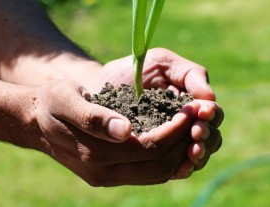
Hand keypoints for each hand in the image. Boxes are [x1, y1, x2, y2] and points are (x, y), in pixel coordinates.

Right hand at [20, 79, 205, 185]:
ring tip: (189, 128)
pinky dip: (165, 158)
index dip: (174, 131)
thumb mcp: (67, 101)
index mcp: (95, 153)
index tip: (189, 110)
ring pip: (156, 173)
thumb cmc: (52, 104)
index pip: (149, 149)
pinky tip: (172, 139)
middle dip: (182, 142)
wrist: (36, 121)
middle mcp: (104, 172)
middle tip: (196, 118)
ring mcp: (107, 176)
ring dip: (178, 152)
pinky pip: (147, 172)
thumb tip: (125, 131)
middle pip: (159, 166)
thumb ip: (94, 117)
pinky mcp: (109, 173)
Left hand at [88, 48, 223, 178]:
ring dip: (198, 155)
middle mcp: (183, 126)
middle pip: (209, 139)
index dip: (212, 115)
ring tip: (192, 150)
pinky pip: (171, 169)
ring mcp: (168, 144)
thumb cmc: (131, 72)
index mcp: (189, 104)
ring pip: (194, 157)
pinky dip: (180, 169)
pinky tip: (180, 167)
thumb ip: (188, 74)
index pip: (211, 114)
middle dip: (207, 137)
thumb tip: (210, 98)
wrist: (97, 88)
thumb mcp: (162, 63)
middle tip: (197, 132)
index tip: (202, 111)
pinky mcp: (151, 157)